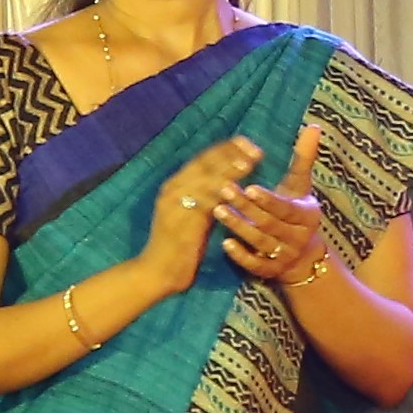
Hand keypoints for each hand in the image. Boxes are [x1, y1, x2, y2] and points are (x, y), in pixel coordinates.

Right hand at [139, 136, 264, 290]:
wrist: (158, 270)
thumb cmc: (182, 244)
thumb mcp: (196, 214)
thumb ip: (208, 197)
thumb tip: (232, 181)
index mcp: (175, 185)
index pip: (202, 159)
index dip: (226, 149)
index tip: (248, 142)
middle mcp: (172, 189)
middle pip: (204, 163)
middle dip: (230, 154)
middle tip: (254, 148)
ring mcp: (173, 203)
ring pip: (203, 179)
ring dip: (227, 170)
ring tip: (249, 163)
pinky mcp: (179, 220)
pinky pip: (201, 203)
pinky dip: (220, 195)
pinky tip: (239, 191)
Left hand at [217, 125, 335, 283]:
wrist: (302, 256)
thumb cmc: (295, 212)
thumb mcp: (300, 187)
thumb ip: (304, 159)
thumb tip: (314, 127)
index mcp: (307, 216)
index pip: (286, 207)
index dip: (268, 199)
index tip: (249, 186)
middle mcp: (299, 238)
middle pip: (270, 223)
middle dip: (246, 207)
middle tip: (224, 189)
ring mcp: (285, 257)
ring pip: (260, 242)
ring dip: (238, 226)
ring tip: (217, 210)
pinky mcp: (271, 272)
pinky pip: (255, 265)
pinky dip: (240, 255)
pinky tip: (224, 243)